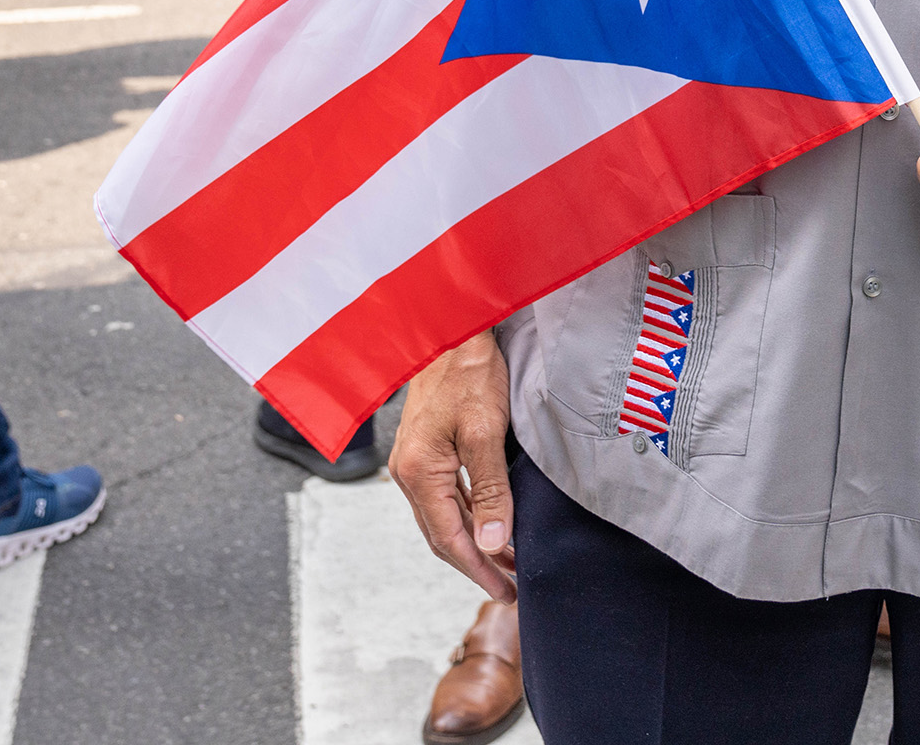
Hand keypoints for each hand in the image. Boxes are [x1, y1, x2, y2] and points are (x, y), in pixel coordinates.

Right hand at [389, 330, 517, 600]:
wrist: (450, 326)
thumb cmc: (467, 371)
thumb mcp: (484, 430)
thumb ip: (490, 489)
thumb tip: (495, 542)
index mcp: (418, 473)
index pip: (450, 539)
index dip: (479, 569)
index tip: (507, 592)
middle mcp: (409, 472)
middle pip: (442, 534)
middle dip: (477, 563)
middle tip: (511, 586)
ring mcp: (415, 461)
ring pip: (444, 516)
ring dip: (475, 541)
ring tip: (508, 562)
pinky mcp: (426, 449)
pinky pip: (446, 496)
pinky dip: (469, 515)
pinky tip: (491, 522)